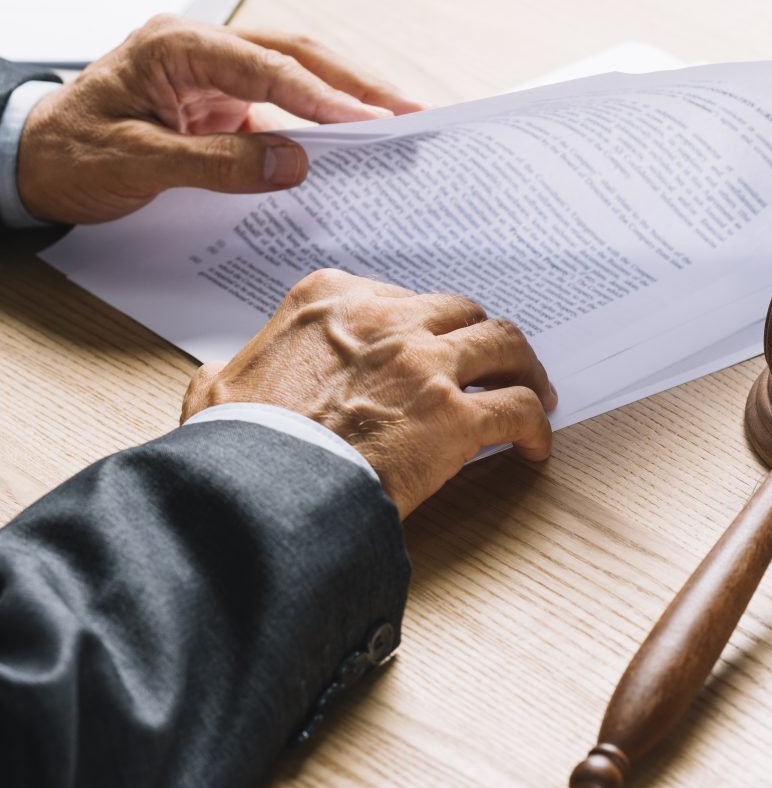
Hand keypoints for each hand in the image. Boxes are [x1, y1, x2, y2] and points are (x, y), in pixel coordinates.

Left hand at [17, 14, 422, 223]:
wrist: (35, 161)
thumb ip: (215, 163)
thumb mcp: (136, 161)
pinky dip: (321, 125)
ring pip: (297, 75)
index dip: (321, 95)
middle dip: (355, 84)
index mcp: (176, 46)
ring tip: (398, 120)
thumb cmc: (72, 153)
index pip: (265, 66)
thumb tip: (293, 165)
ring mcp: (217, 76)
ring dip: (347, 98)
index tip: (368, 121)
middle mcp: (203, 50)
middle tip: (409, 111)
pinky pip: (283, 109)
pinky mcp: (225, 105)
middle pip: (295, 55)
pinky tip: (353, 142)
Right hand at [180, 270, 556, 517]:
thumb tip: (229, 377)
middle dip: (480, 338)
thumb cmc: (238, 444)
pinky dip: (535, 424)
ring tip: (534, 390)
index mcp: (331, 300)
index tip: (435, 345)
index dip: (425, 325)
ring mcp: (424, 364)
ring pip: (504, 343)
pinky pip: (517, 409)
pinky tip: (535, 446)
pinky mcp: (454, 415)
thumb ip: (240, 367)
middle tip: (494, 363)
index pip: (400, 297)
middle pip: (460, 312)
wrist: (258, 489)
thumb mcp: (220, 385)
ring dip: (525, 367)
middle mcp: (385, 320)